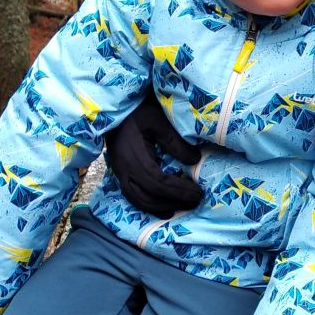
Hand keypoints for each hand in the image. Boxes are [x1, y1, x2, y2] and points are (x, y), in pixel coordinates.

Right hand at [105, 88, 202, 217]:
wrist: (115, 105)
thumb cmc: (139, 110)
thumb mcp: (159, 120)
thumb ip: (176, 141)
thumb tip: (194, 161)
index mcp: (133, 156)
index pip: (158, 182)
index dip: (179, 191)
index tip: (199, 192)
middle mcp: (123, 169)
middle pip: (148, 196)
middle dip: (174, 201)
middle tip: (196, 200)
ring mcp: (120, 172)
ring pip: (139, 200)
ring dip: (162, 207)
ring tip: (184, 206)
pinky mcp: (120, 173)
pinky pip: (133, 196)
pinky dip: (150, 205)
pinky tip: (166, 209)